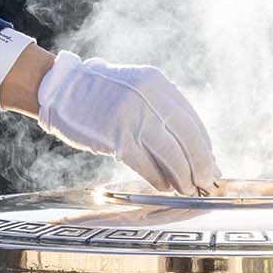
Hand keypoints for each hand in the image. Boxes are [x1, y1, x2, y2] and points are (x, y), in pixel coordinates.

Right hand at [32, 52, 219, 194]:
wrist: (62, 89)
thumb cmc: (100, 94)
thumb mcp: (136, 90)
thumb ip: (161, 112)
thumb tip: (192, 148)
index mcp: (157, 83)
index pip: (191, 120)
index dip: (204, 146)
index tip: (211, 164)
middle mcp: (149, 98)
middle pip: (188, 138)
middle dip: (200, 164)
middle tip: (205, 182)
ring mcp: (132, 117)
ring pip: (171, 154)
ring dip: (182, 176)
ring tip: (186, 189)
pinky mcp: (116, 137)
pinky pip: (146, 164)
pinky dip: (158, 179)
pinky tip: (163, 187)